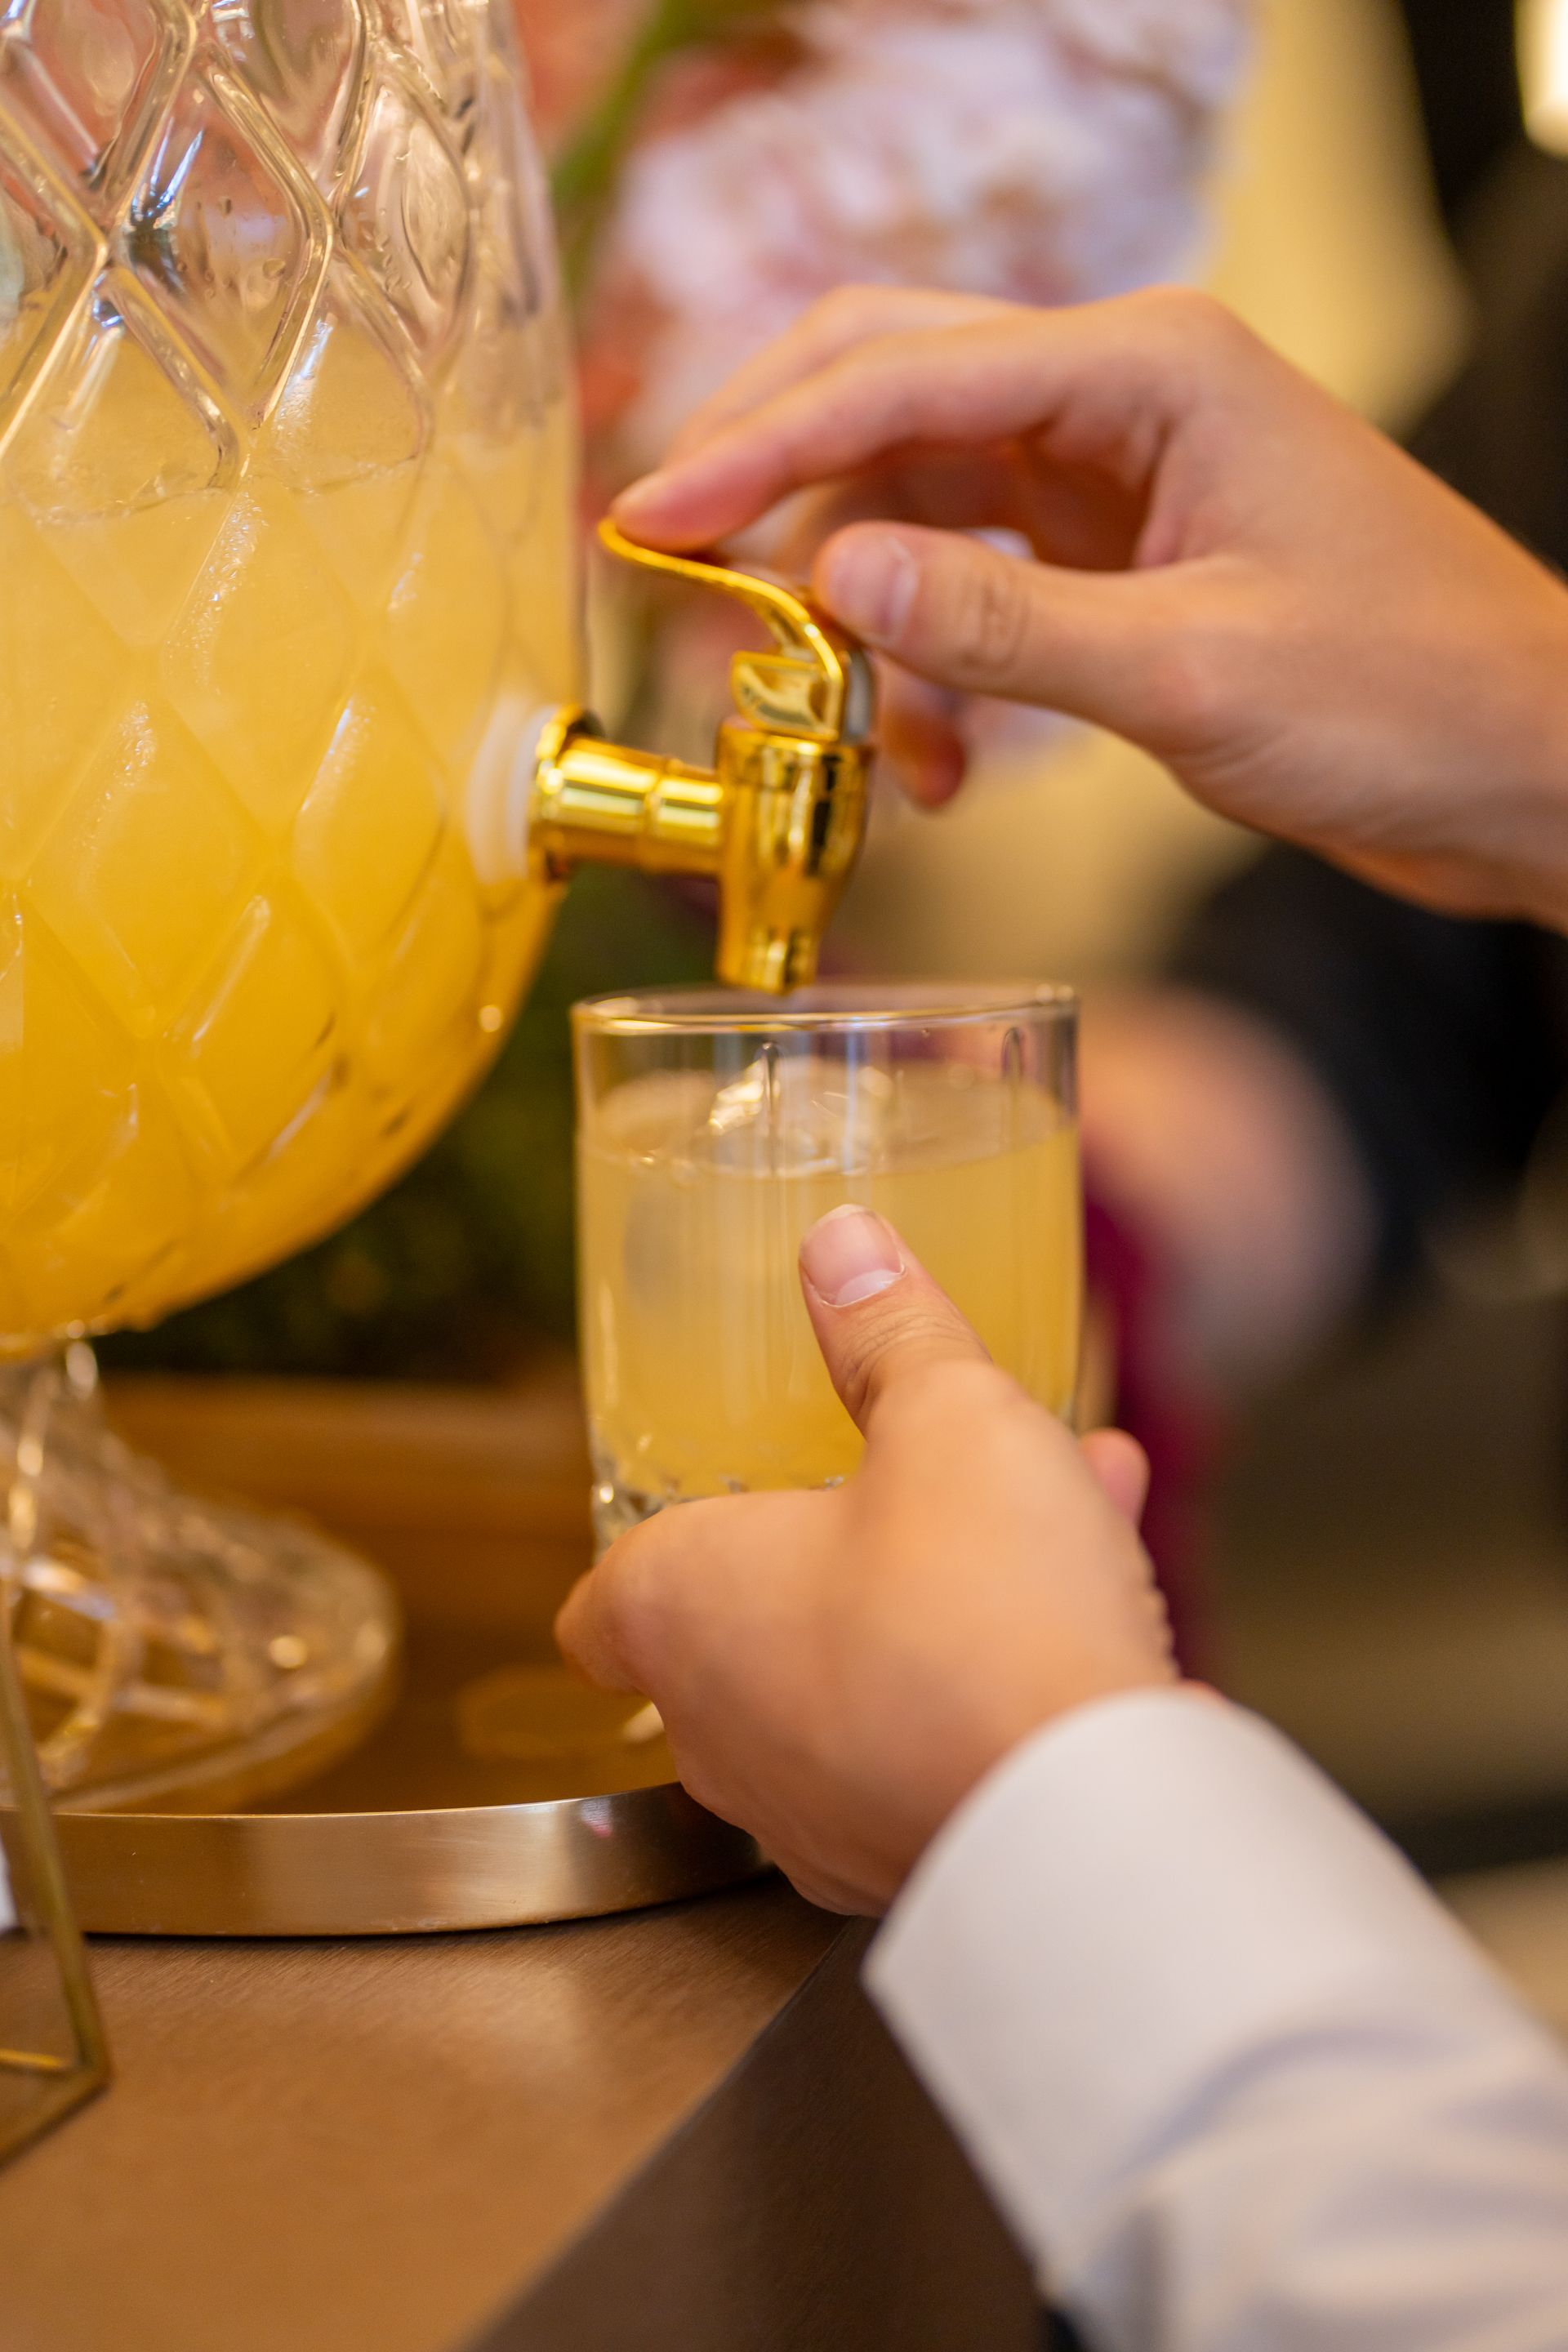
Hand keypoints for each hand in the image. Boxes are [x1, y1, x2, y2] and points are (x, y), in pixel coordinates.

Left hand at [556, 1205, 1176, 1914]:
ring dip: (944, 1590)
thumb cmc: (980, 1614)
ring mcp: (814, 1816)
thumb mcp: (950, 1422)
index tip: (702, 1510)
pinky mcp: (913, 1862)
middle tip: (920, 1479)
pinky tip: (1112, 1604)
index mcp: (684, 1615)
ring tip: (1062, 1500)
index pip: (603, 1605)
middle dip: (844, 1541)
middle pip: (748, 1627)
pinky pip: (939, 1743)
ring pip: (865, 1675)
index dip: (645, 1555)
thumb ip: (891, 1331)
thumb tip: (841, 1245)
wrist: (1090, 1821)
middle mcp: (723, 1734)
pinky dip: (997, 1675)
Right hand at [613, 285, 1567, 928]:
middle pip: (886, 394)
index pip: (901, 373)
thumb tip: (834, 581)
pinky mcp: (1117, 556)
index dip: (758, 449)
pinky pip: (974, 587)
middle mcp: (1119, 396)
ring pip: (918, 501)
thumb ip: (1002, 628)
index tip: (651, 523)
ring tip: (865, 740)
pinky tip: (945, 766)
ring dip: (866, 618)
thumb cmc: (1407, 697)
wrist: (1522, 768)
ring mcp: (1115, 475)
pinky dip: (936, 670)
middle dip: (779, 490)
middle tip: (681, 580)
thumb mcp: (1190, 672)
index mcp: (1148, 367)